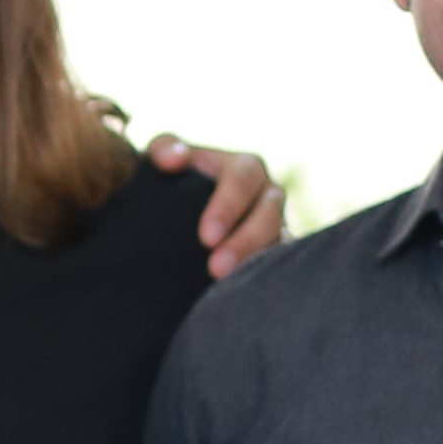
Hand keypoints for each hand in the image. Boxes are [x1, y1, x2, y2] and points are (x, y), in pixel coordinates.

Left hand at [146, 136, 285, 272]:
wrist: (178, 211)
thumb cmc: (173, 178)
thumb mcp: (164, 157)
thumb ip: (164, 149)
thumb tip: (173, 160)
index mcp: (245, 168)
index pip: (243, 180)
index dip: (228, 207)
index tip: (206, 237)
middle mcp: (267, 196)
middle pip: (268, 216)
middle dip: (244, 242)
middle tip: (215, 268)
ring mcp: (276, 227)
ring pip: (278, 243)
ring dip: (253, 264)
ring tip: (223, 283)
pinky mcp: (274, 254)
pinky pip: (277, 268)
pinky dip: (261, 280)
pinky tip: (237, 295)